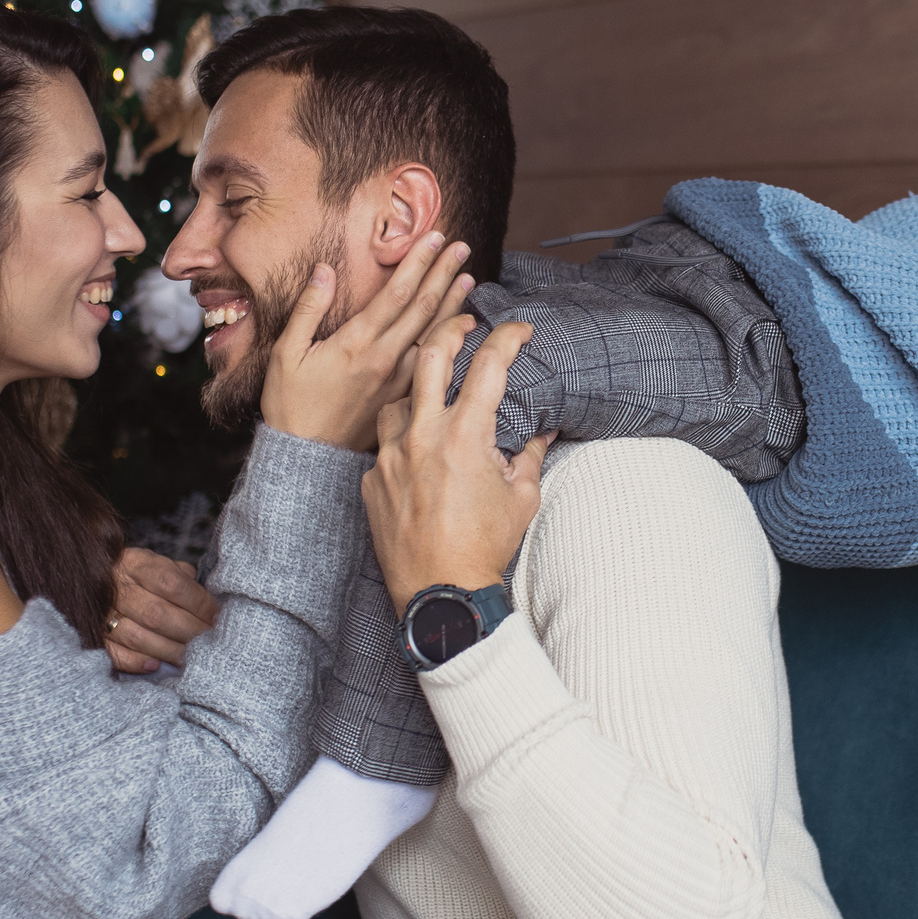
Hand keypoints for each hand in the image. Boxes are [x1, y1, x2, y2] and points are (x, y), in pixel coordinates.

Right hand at [102, 548, 220, 672]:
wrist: (84, 577)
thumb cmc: (133, 574)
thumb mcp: (155, 563)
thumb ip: (180, 576)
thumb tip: (208, 599)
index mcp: (135, 564)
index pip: (171, 583)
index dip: (198, 602)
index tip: (216, 616)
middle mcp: (116, 588)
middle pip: (157, 614)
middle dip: (189, 631)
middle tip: (209, 641)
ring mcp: (100, 614)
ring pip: (138, 637)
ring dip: (170, 650)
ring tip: (190, 657)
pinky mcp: (92, 637)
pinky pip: (114, 654)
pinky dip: (136, 662)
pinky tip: (155, 666)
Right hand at [259, 233, 472, 450]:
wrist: (307, 457)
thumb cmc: (291, 404)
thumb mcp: (286, 353)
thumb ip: (307, 309)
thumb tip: (324, 270)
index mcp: (356, 344)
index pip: (395, 294)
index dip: (418, 263)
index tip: (435, 238)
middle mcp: (383, 360)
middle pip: (421, 309)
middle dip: (443, 274)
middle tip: (462, 248)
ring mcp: (397, 381)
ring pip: (433, 336)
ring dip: (453, 304)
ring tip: (469, 278)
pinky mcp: (401, 398)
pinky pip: (433, 362)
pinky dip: (450, 339)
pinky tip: (463, 327)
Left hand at [363, 321, 551, 613]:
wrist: (441, 594)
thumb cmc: (486, 547)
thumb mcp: (522, 497)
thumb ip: (530, 454)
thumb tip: (544, 430)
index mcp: (465, 435)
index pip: (489, 364)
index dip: (508, 337)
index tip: (520, 330)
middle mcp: (423, 436)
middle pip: (428, 355)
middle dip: (449, 329)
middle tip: (464, 324)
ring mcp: (391, 456)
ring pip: (396, 398)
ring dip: (416, 389)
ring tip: (432, 395)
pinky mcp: (372, 480)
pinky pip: (384, 446)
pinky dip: (402, 442)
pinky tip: (416, 455)